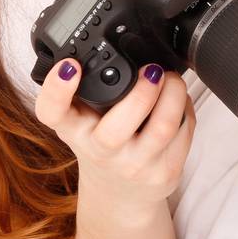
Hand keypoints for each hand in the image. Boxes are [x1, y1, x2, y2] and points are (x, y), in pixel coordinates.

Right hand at [34, 58, 195, 223]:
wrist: (120, 194)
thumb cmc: (101, 144)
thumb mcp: (81, 120)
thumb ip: (85, 89)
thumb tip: (113, 44)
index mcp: (72, 129)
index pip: (52, 112)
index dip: (57, 89)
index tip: (70, 65)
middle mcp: (99, 152)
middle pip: (117, 126)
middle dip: (143, 90)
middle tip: (152, 69)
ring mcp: (133, 167)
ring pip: (162, 127)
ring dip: (173, 93)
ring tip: (170, 79)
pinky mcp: (164, 175)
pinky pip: (183, 134)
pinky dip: (185, 109)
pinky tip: (177, 102)